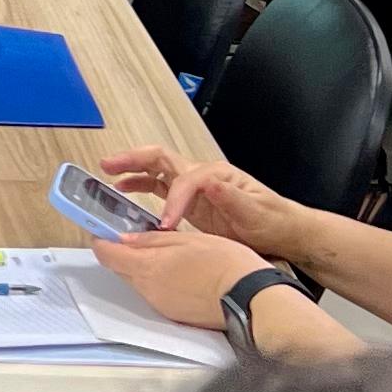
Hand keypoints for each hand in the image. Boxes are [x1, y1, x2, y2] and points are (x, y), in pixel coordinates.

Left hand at [95, 223, 268, 325]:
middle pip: (120, 270)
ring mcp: (160, 305)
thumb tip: (125, 239)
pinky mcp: (173, 315)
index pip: (106, 255)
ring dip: (144, 269)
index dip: (101, 241)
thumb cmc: (225, 262)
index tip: (104, 232)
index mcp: (148, 267)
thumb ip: (153, 239)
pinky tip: (181, 274)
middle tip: (140, 239)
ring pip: (139, 282)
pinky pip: (156, 295)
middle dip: (124, 254)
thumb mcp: (187, 239)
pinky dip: (160, 282)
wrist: (251, 298)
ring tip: (170, 255)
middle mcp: (148, 290)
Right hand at [98, 146, 296, 251]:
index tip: (165, 225)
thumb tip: (210, 183)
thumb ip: (232, 197)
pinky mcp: (191, 202)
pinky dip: (141, 187)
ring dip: (132, 170)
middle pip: (161, 159)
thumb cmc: (272, 220)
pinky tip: (125, 190)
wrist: (283, 231)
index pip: (182, 181)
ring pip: (156, 171)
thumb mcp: (256, 211)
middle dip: (133, 160)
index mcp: (215, 175)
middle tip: (108, 165)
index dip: (171, 202)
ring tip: (108, 174)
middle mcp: (202, 176)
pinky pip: (160, 188)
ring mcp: (195, 188)